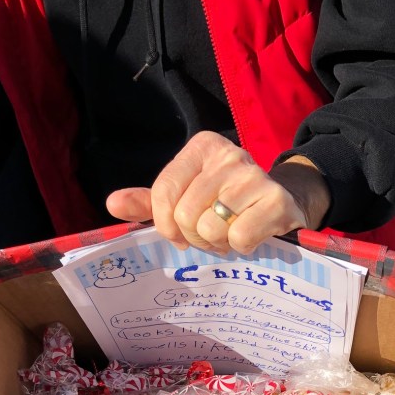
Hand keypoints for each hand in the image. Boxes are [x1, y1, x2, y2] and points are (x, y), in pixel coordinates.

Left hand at [105, 131, 330, 254]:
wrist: (282, 205)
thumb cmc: (225, 205)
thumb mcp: (185, 198)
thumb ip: (149, 203)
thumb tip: (112, 204)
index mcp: (202, 147)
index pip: (163, 193)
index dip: (166, 225)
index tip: (179, 233)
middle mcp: (229, 155)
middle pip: (185, 215)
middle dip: (195, 236)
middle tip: (210, 234)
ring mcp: (254, 176)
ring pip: (210, 228)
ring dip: (218, 243)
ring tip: (230, 234)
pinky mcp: (276, 200)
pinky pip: (239, 238)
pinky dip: (242, 247)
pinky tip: (251, 236)